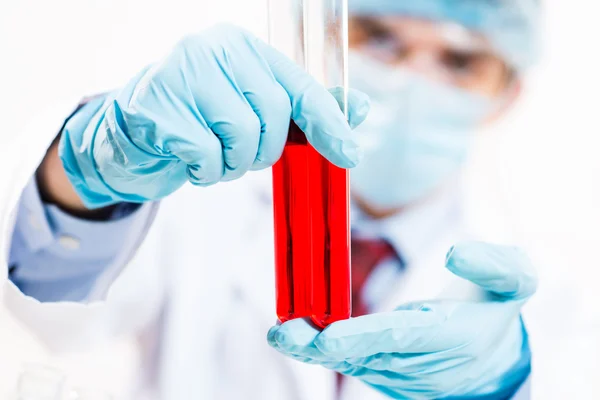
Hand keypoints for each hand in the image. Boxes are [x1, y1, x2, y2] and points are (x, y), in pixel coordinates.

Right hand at [59, 24, 369, 208]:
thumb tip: (359, 110)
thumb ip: (301, 109)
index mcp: (243, 46)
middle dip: (264, 151)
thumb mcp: (252, 108)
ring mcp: (181, 73)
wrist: (131, 133)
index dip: (328, 123)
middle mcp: (213, 48)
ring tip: (212, 156)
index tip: (350, 155)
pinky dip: (206, 172)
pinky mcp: (157, 106)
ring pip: (242, 137)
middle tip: (241, 155)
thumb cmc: (199, 120)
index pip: (299, 86)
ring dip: (233, 164)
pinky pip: (208, 155)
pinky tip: (189, 160)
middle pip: (273, 115)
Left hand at [268, 242, 537, 398]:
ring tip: (280, 330)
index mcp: (448, 339)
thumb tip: (455, 253)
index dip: (362, 338)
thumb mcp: (515, 282)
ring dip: (311, 349)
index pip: (399, 340)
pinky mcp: (382, 370)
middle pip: (362, 355)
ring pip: (348, 361)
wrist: (492, 362)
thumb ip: (496, 266)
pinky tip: (293, 333)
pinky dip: (318, 349)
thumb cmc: (494, 312)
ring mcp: (397, 372)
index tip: (328, 336)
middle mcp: (417, 363)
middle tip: (283, 331)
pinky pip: (347, 360)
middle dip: (319, 347)